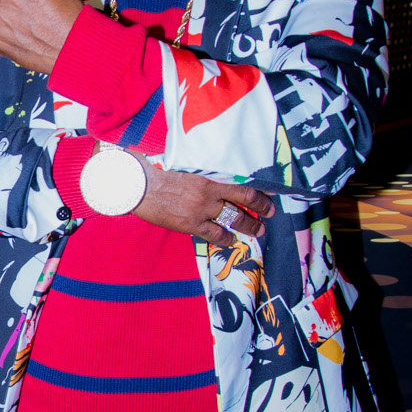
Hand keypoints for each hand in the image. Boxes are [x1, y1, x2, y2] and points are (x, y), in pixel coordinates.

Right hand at [134, 165, 273, 245]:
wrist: (141, 188)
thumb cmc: (162, 177)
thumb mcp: (189, 172)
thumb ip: (206, 178)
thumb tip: (221, 182)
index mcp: (209, 178)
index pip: (242, 186)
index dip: (259, 193)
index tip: (268, 196)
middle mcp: (209, 194)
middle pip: (244, 202)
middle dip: (260, 210)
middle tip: (269, 214)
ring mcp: (201, 211)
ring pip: (234, 220)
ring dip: (249, 226)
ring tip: (258, 230)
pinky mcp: (191, 225)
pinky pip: (215, 235)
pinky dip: (226, 238)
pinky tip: (231, 240)